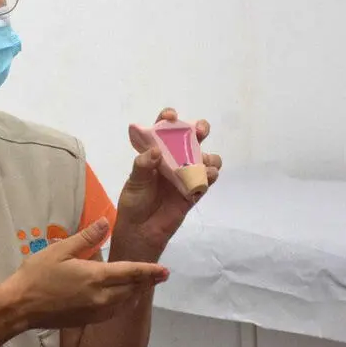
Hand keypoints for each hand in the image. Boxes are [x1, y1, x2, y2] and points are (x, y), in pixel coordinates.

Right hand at [3, 218, 168, 330]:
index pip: (131, 273)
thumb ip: (85, 238)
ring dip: (136, 294)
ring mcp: (95, 312)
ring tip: (143, 285)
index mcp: (96, 277)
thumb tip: (106, 223)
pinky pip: (113, 312)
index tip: (165, 271)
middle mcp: (101, 297)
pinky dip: (123, 303)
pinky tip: (121, 298)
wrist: (20, 307)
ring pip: (125, 303)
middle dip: (146, 282)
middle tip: (158, 275)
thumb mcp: (59, 250)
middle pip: (132, 290)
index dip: (149, 271)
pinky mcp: (88, 320)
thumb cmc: (37, 275)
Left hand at [112, 108, 222, 261]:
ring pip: (206, 158)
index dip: (169, 119)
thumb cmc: (134, 202)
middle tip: (199, 130)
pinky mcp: (194, 191)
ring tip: (203, 159)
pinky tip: (208, 174)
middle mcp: (174, 160)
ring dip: (209, 155)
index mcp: (157, 153)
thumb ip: (142, 166)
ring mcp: (186, 175)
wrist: (141, 230)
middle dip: (199, 129)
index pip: (165, 130)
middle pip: (192, 139)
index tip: (170, 116)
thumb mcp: (134, 182)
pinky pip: (207, 179)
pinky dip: (211, 174)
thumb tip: (156, 151)